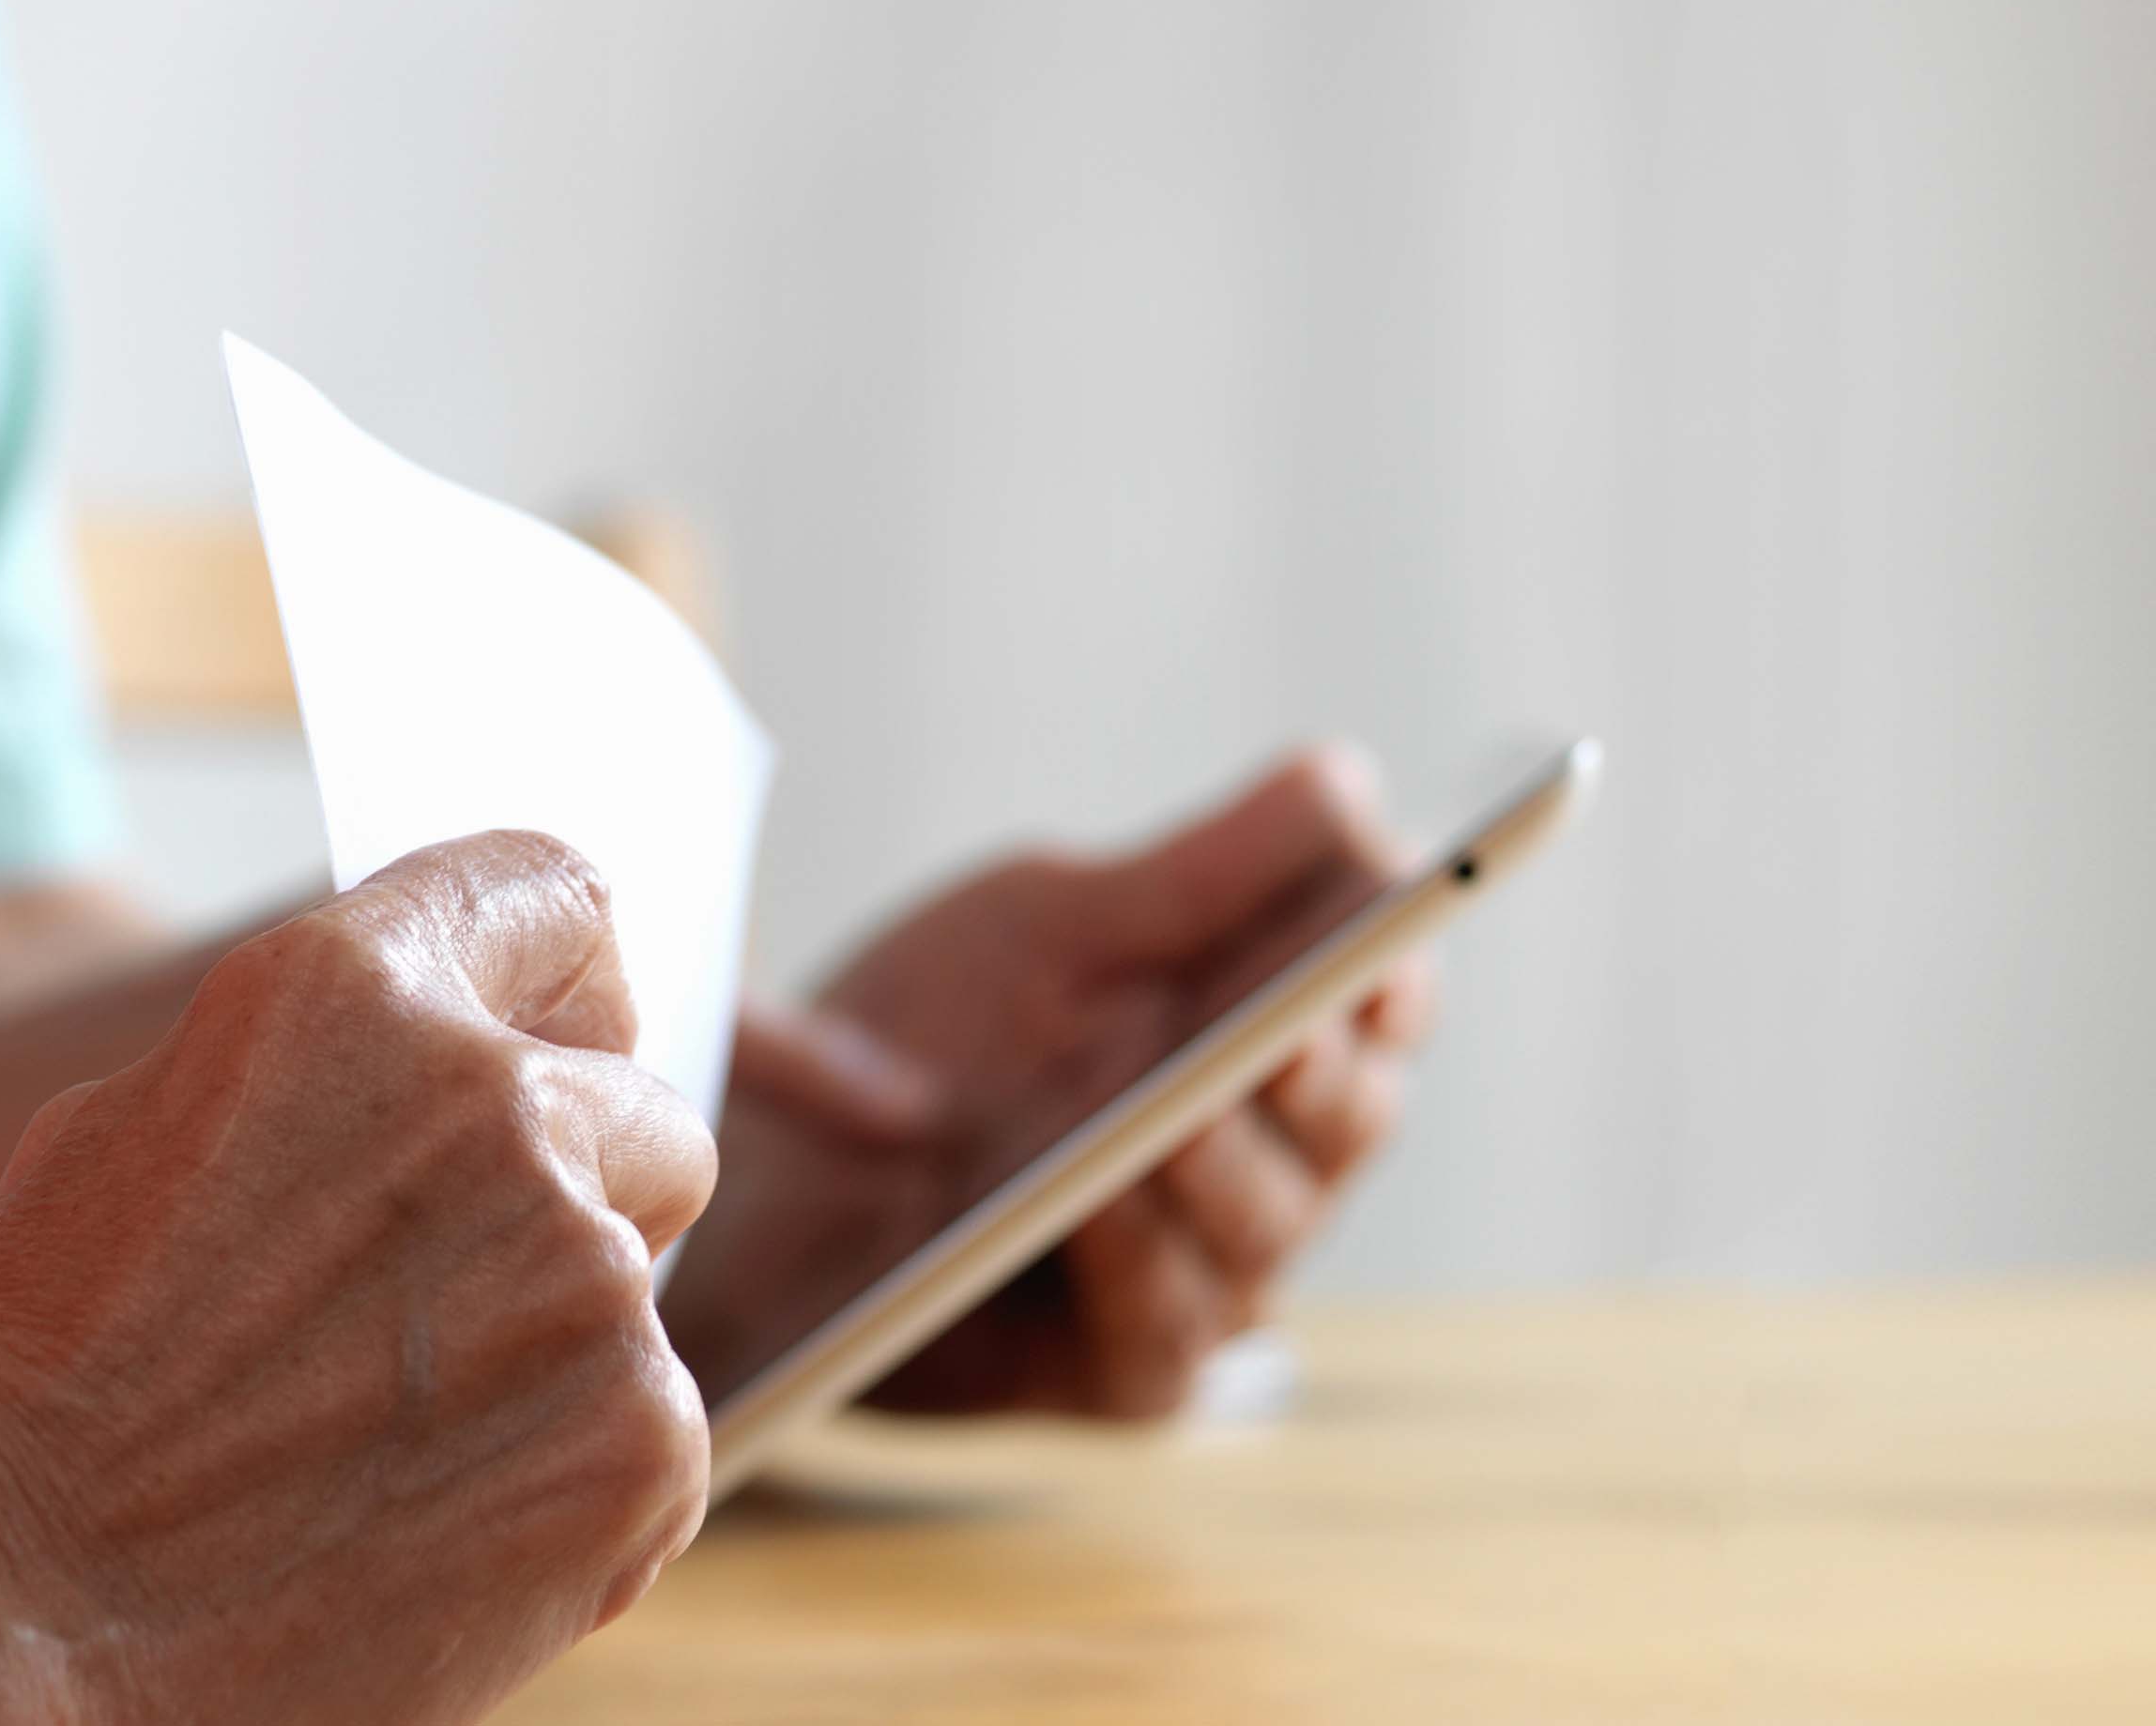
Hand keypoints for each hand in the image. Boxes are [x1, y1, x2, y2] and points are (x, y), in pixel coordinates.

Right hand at [0, 834, 718, 1725]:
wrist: (7, 1611)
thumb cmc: (37, 1374)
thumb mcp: (138, 1124)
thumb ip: (328, 1066)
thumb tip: (454, 1056)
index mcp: (349, 989)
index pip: (548, 889)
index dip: (560, 972)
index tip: (556, 1036)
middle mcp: (493, 1101)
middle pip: (639, 1107)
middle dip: (577, 1184)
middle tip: (451, 1291)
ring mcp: (584, 1273)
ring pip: (640, 1284)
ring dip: (555, 1341)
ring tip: (388, 1435)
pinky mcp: (640, 1440)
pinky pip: (652, 1435)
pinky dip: (570, 1482)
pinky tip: (425, 1527)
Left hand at [664, 748, 1431, 1424]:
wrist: (763, 1159)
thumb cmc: (922, 1030)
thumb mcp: (1044, 928)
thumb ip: (1192, 877)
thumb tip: (1347, 783)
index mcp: (1254, 1036)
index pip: (1381, 1010)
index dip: (1393, 979)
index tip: (1381, 946)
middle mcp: (1256, 1159)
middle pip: (1352, 1119)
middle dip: (1321, 1073)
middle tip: (1287, 1027)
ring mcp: (1202, 1272)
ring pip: (1272, 1226)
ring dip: (1225, 1167)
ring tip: (1178, 1114)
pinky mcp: (1127, 1372)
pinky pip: (1172, 1334)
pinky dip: (1145, 1264)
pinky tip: (1104, 1207)